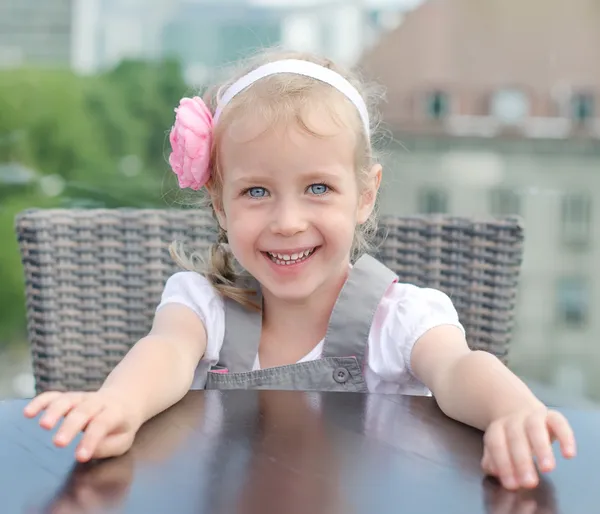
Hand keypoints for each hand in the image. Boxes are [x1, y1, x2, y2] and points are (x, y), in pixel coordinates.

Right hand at [23, 388, 141, 462]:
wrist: (124, 400)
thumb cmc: (121, 426)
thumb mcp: (124, 439)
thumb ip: (109, 447)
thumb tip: (89, 451)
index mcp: (115, 412)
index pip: (103, 424)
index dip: (91, 439)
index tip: (80, 457)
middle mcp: (97, 402)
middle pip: (84, 411)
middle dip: (70, 426)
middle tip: (58, 443)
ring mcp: (82, 398)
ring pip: (67, 400)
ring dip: (54, 411)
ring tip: (43, 425)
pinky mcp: (69, 397)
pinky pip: (53, 396)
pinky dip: (40, 402)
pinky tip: (28, 413)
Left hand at [481, 406, 575, 489]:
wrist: (518, 408)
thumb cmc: (510, 437)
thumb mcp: (499, 447)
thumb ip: (494, 460)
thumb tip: (495, 472)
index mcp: (497, 428)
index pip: (496, 444)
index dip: (503, 464)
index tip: (512, 485)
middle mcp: (513, 420)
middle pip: (515, 438)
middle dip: (522, 461)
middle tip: (529, 483)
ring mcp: (533, 416)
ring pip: (535, 428)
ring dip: (542, 449)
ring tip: (547, 469)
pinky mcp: (552, 416)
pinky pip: (559, 423)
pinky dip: (565, 438)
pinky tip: (568, 455)